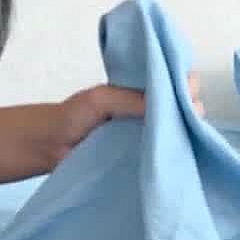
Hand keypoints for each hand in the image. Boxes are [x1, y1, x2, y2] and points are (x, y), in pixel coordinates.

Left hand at [47, 72, 204, 164]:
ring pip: (176, 130)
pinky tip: (181, 155)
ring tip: (188, 136)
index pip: (174, 80)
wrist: (49, 147)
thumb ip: (132, 98)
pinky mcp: (143, 159)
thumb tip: (172, 105)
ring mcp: (147, 135)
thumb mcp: (101, 98)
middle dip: (191, 108)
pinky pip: (164, 154)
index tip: (190, 92)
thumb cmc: (71, 116)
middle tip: (190, 117)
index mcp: (140, 89)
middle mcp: (148, 110)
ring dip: (185, 132)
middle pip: (181, 105)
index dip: (186, 83)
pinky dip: (174, 154)